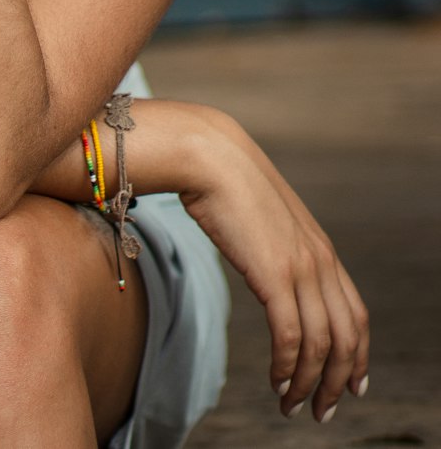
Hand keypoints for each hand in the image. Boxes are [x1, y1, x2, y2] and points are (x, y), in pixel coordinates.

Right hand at [181, 109, 369, 423]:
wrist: (209, 156)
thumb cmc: (227, 184)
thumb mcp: (266, 221)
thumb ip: (278, 247)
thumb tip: (269, 270)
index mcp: (321, 249)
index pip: (356, 313)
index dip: (359, 354)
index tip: (353, 384)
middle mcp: (320, 261)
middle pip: (347, 337)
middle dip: (340, 381)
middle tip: (323, 411)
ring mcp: (300, 267)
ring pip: (322, 345)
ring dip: (310, 384)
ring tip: (291, 405)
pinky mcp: (274, 274)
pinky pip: (292, 337)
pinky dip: (287, 368)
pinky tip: (276, 381)